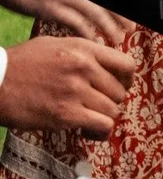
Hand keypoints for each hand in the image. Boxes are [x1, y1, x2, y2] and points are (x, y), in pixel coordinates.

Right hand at [0, 0, 131, 43]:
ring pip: (96, 12)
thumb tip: (93, 0)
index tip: (132, 15)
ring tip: (118, 38)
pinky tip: (93, 43)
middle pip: (106, 1)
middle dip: (121, 16)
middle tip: (131, 28)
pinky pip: (75, 23)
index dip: (119, 6)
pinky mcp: (51, 8)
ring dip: (108, 27)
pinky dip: (86, 34)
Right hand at [0, 36, 136, 137]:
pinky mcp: (66, 114)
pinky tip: (85, 131)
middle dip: (109, 101)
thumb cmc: (19, 65)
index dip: (126, 80)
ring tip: (85, 118)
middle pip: (120, 91)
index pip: (127, 65)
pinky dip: (98, 133)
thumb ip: (82, 52)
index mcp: (82, 49)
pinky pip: (102, 126)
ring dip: (101, 117)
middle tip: (92, 106)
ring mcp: (75, 91)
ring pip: (112, 110)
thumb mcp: (53, 45)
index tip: (118, 87)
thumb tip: (108, 65)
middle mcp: (82, 67)